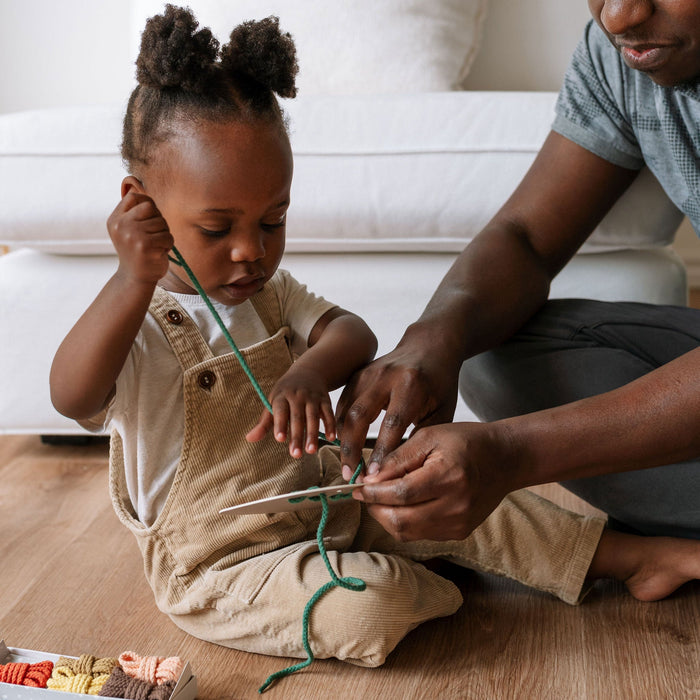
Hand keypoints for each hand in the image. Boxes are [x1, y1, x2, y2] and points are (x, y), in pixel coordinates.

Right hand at [107, 191, 172, 285]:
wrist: (135, 278)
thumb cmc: (137, 251)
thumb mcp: (128, 227)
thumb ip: (133, 208)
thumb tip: (133, 180)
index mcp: (115, 219)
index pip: (135, 196)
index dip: (147, 206)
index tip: (147, 221)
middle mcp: (121, 225)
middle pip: (151, 207)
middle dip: (158, 220)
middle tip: (152, 235)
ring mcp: (132, 235)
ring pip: (162, 223)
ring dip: (164, 234)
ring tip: (154, 245)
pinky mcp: (145, 246)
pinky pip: (168, 236)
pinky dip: (168, 244)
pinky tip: (158, 252)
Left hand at [246, 365, 335, 457]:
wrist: (308, 372)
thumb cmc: (285, 392)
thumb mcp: (272, 402)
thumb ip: (263, 423)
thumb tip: (249, 439)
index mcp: (281, 396)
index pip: (280, 411)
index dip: (280, 425)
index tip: (280, 439)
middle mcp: (297, 396)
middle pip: (297, 418)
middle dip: (297, 436)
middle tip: (296, 454)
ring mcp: (312, 398)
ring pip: (313, 417)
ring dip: (313, 434)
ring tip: (311, 451)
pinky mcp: (325, 400)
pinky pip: (328, 413)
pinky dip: (330, 425)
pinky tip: (331, 438)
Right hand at [336, 336, 460, 480]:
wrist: (429, 345)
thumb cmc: (439, 382)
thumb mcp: (442, 410)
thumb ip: (423, 437)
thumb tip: (401, 467)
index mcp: (411, 385)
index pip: (392, 424)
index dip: (382, 453)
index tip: (375, 477)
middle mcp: (385, 377)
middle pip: (359, 416)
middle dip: (351, 449)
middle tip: (351, 474)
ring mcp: (368, 373)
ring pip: (346, 411)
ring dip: (343, 440)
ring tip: (347, 464)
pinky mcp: (358, 374)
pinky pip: (343, 403)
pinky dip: (340, 425)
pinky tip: (344, 444)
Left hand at [353, 422, 514, 541]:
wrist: (505, 459)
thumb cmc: (466, 441)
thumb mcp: (429, 437)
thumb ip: (398, 459)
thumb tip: (369, 479)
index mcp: (448, 477)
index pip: (399, 494)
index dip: (372, 493)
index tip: (357, 486)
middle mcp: (455, 506)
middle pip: (400, 521)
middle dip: (375, 509)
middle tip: (365, 494)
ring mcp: (459, 524)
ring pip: (407, 532)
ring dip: (387, 517)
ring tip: (381, 498)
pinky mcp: (460, 532)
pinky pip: (421, 534)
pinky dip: (405, 522)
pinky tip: (403, 504)